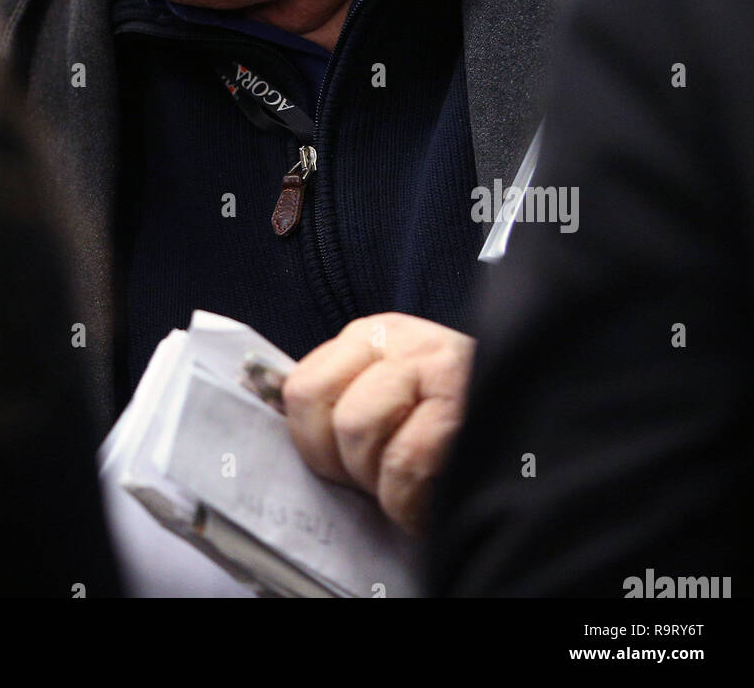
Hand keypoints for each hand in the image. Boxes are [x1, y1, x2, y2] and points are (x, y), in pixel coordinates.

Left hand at [281, 313, 474, 535]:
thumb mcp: (397, 393)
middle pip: (318, 408)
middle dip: (340, 464)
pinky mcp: (464, 401)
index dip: (309, 442)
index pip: (300, 386)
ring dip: (378, 483)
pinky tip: (429, 506)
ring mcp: (434, 366)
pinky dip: (409, 503)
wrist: (546, 414)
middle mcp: (400, 340)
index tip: (339, 470)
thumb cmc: (462, 421)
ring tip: (409, 492)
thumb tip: (295, 437)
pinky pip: (405, 462)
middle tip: (376, 484)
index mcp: (374, 335)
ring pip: (356, 430)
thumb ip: (349, 402)